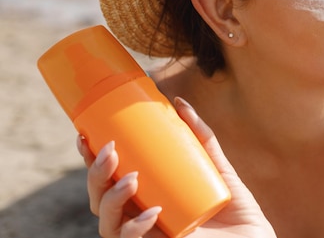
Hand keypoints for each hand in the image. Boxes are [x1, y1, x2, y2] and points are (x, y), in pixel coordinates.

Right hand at [77, 97, 275, 237]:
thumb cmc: (235, 210)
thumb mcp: (217, 168)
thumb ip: (201, 137)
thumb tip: (180, 103)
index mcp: (146, 199)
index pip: (108, 181)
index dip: (90, 161)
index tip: (85, 135)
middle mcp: (140, 219)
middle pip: (100, 201)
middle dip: (96, 175)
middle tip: (110, 152)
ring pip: (108, 224)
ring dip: (111, 198)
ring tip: (131, 179)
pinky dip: (136, 229)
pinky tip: (152, 213)